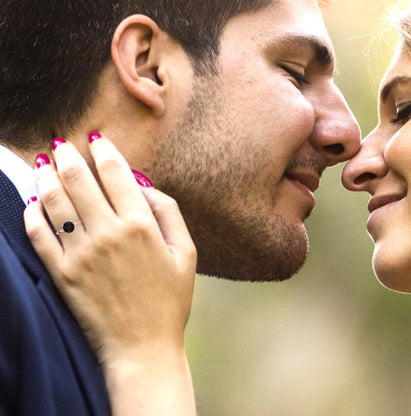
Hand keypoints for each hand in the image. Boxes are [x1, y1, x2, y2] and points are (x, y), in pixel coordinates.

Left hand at [24, 133, 196, 415]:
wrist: (143, 347)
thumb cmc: (170, 299)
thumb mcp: (187, 253)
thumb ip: (169, 213)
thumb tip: (144, 186)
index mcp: (140, 225)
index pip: (116, 174)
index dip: (105, 151)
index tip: (97, 139)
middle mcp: (108, 233)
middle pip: (80, 180)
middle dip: (68, 155)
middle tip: (61, 143)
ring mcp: (81, 254)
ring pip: (55, 202)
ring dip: (46, 177)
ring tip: (42, 163)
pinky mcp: (63, 274)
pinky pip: (39, 236)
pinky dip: (32, 214)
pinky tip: (32, 202)